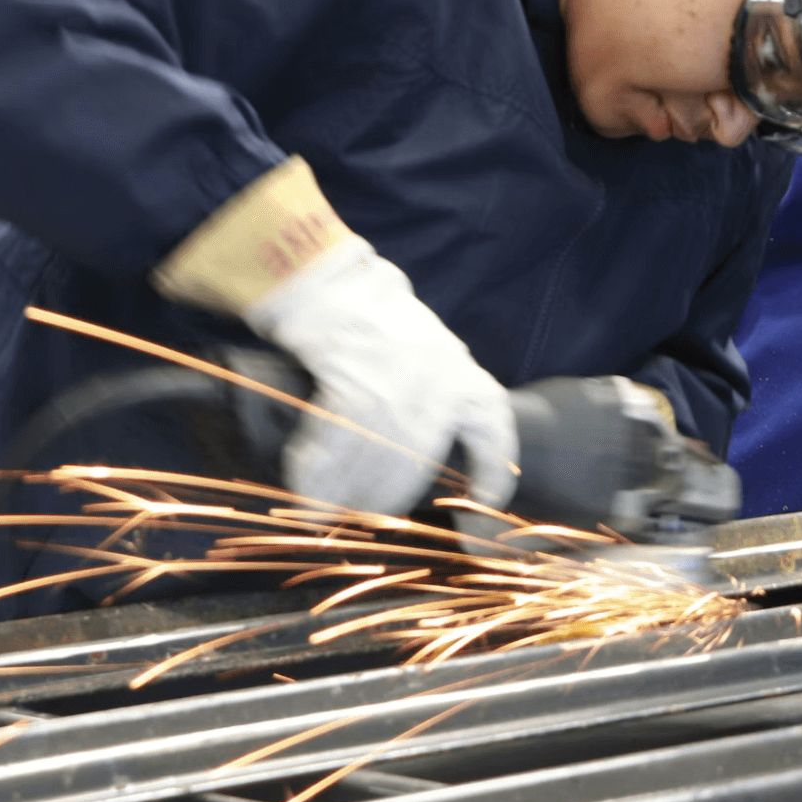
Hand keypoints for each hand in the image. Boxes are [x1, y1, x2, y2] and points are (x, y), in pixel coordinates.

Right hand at [244, 236, 517, 514]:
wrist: (333, 282)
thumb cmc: (378, 323)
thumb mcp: (428, 354)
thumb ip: (434, 400)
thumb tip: (415, 463)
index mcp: (461, 373)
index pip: (494, 432)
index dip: (493, 474)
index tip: (483, 504)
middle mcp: (437, 376)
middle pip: (420, 457)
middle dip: (389, 497)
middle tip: (365, 519)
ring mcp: (395, 374)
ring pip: (377, 455)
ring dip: (347, 493)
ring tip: (328, 516)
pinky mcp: (350, 372)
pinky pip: (336, 440)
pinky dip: (318, 472)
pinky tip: (307, 493)